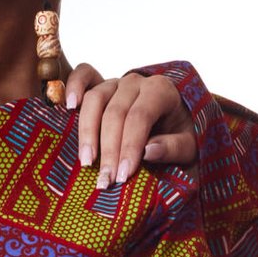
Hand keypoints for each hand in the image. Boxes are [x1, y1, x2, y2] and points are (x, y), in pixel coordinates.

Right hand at [66, 67, 197, 186]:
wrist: (176, 119)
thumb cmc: (182, 133)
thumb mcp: (190, 145)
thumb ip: (174, 147)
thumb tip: (148, 151)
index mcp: (161, 91)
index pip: (140, 117)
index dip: (129, 146)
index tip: (123, 175)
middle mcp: (136, 82)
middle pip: (115, 112)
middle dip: (109, 149)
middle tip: (105, 180)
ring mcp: (116, 82)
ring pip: (95, 99)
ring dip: (87, 132)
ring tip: (86, 162)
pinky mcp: (100, 86)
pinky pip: (84, 76)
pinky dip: (74, 86)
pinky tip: (68, 107)